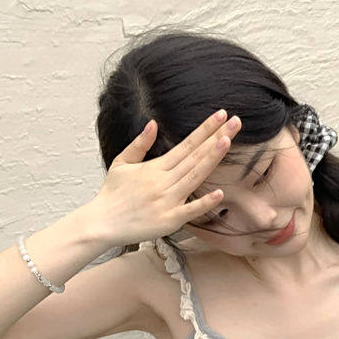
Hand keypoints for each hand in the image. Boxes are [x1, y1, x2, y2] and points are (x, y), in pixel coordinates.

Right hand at [88, 109, 241, 246]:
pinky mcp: (169, 220)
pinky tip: (220, 193)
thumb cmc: (113, 194)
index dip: (205, 129)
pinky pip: (189, 211)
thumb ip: (140, 144)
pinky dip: (204, 203)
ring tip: (227, 141)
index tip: (221, 115)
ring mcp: (167, 200)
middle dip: (216, 137)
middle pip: (195, 156)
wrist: (101, 223)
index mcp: (156, 167)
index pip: (186, 144)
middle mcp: (164, 181)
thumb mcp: (122, 162)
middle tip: (236, 122)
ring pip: (194, 177)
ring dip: (211, 159)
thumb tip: (153, 124)